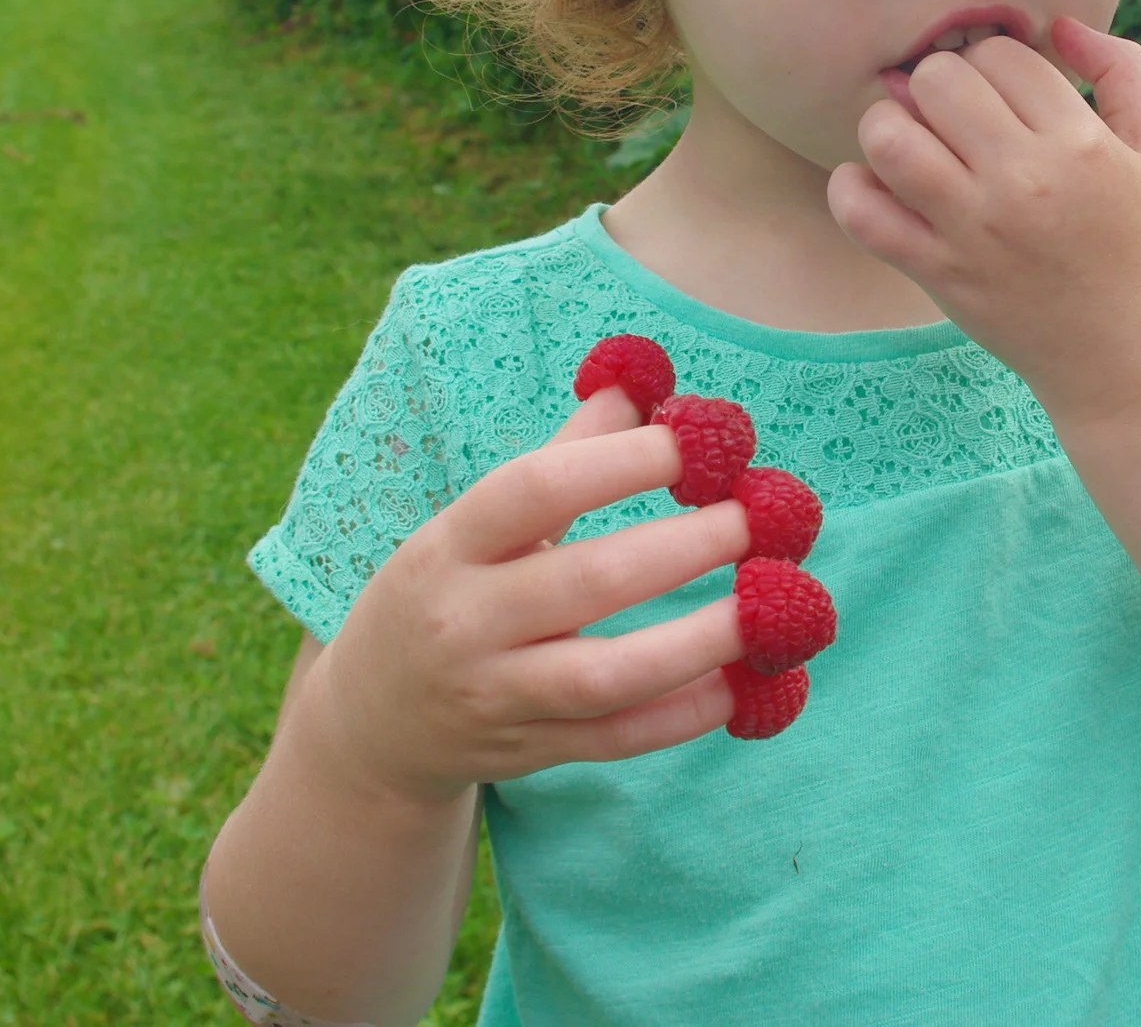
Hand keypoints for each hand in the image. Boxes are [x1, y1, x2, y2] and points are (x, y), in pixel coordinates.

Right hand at [296, 387, 750, 807]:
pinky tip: (744, 683)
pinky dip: (684, 715)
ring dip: (698, 640)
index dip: (620, 463)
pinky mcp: (530, 753)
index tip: (695, 444)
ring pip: (607, 676)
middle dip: (682, 547)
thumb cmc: (445, 593)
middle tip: (756, 518)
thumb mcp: (472, 526)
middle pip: (586, 582)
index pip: (534, 491)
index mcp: (448, 546)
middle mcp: (465, 622)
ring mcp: (497, 697)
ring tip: (768, 606)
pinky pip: (618, 740)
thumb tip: (639, 387)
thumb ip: (562, 458)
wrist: (371, 725)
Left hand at [827, 15, 1140, 424]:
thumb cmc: (1136, 243)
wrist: (1120, 352)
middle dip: (940, 85)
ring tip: (913, 144)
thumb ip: (1123, 71)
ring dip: (891, 127)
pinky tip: (878, 185)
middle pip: (939, 80)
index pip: (1002, 55)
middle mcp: (1023, 180)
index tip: (1002, 96)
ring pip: (891, 136)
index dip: (995, 64)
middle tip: (954, 116)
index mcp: (1078, 142)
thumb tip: (1063, 25)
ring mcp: (974, 229)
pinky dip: (852, 189)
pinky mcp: (938, 272)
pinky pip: (862, 214)